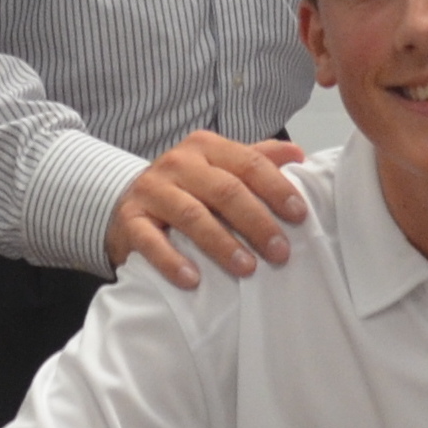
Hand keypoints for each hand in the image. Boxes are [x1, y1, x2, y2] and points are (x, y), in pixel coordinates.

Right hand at [107, 132, 307, 286]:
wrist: (126, 201)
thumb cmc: (186, 187)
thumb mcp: (220, 168)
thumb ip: (257, 159)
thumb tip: (298, 154)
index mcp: (206, 147)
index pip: (248, 163)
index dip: (277, 189)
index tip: (300, 215)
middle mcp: (179, 163)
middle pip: (225, 190)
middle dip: (257, 222)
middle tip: (280, 252)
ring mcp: (152, 190)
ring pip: (192, 215)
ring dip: (222, 244)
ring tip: (247, 268)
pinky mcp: (130, 220)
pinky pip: (151, 241)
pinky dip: (172, 261)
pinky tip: (193, 280)